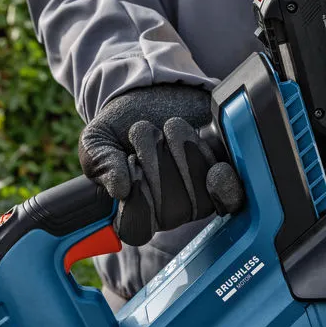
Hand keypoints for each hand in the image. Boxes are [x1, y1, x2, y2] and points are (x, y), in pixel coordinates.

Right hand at [79, 85, 243, 245]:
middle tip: (147, 132)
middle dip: (157, 161)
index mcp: (132, 213)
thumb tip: (120, 189)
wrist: (155, 97)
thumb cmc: (122, 127)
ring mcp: (196, 201)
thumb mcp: (97, 141)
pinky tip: (216, 166)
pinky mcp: (220, 183)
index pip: (136, 229)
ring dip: (183, 152)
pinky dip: (221, 177)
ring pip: (197, 196)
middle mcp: (165, 215)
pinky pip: (228, 195)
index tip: (131, 162)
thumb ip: (100, 163)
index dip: (136, 197)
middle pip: (170, 213)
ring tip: (171, 129)